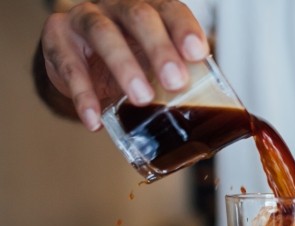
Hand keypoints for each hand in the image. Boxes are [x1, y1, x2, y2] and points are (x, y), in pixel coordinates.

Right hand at [39, 0, 209, 130]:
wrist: (78, 60)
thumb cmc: (126, 58)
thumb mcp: (153, 64)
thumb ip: (177, 75)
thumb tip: (210, 112)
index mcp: (149, 10)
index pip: (170, 10)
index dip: (184, 30)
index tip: (198, 53)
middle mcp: (117, 7)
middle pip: (139, 16)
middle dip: (160, 49)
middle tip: (175, 81)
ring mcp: (86, 18)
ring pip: (104, 33)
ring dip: (125, 67)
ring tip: (141, 98)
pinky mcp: (58, 38)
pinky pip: (70, 65)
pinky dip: (83, 95)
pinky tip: (95, 119)